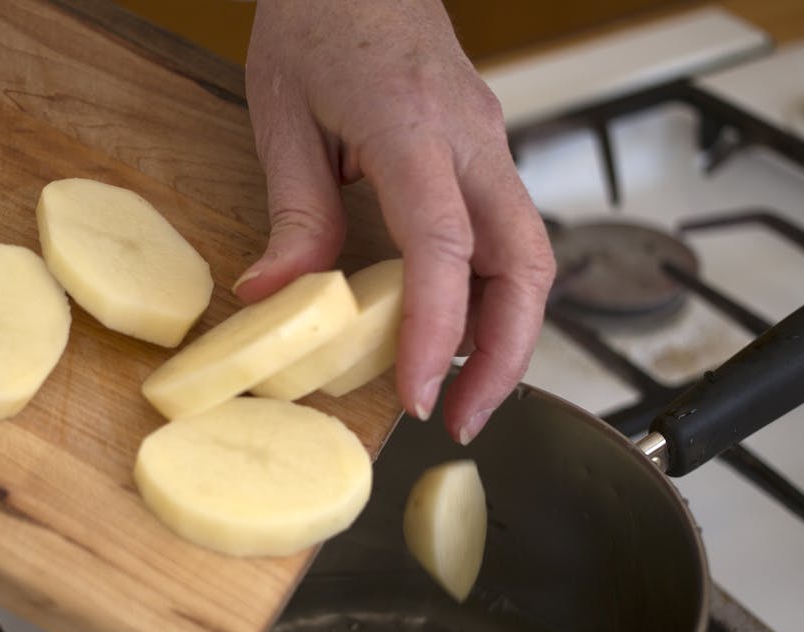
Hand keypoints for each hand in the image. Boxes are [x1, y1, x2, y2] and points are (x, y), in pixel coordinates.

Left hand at [239, 0, 554, 443]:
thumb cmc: (319, 16)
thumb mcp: (282, 111)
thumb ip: (295, 212)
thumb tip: (273, 297)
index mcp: (414, 127)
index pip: (445, 248)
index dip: (436, 331)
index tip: (416, 395)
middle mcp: (473, 140)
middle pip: (526, 265)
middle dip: (506, 356)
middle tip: (460, 418)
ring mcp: (490, 145)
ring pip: (530, 257)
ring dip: (507, 336)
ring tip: (460, 394)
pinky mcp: (486, 154)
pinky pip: (508, 237)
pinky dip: (493, 297)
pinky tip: (457, 332)